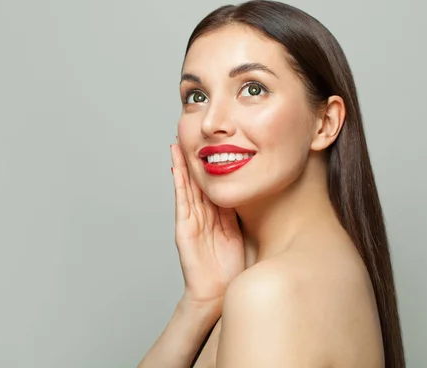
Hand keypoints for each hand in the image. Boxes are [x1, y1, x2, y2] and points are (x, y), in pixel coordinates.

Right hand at [170, 143, 244, 309]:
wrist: (217, 291)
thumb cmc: (229, 265)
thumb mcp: (238, 231)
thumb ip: (238, 213)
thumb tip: (249, 191)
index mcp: (215, 215)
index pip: (211, 185)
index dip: (210, 165)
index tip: (210, 145)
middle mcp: (201, 215)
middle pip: (196, 182)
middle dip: (192, 160)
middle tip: (188, 135)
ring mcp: (191, 221)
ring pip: (186, 188)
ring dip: (181, 166)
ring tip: (178, 145)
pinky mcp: (184, 229)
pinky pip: (182, 202)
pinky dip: (178, 184)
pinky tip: (176, 169)